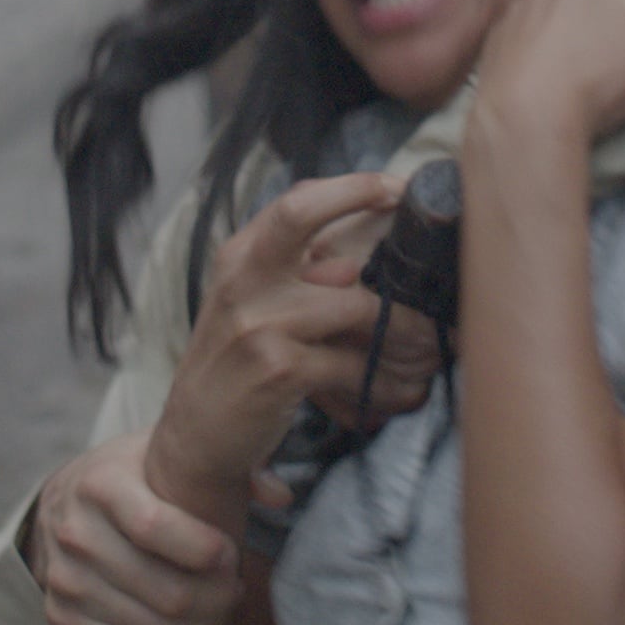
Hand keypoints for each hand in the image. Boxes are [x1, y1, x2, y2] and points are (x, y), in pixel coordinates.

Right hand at [32, 436, 241, 624]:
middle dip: (218, 596)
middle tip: (235, 584)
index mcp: (99, 485)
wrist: (63, 505)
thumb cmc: (132, 476)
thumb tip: (280, 495)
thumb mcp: (164, 452)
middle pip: (167, 593)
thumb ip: (223, 462)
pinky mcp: (62, 617)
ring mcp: (63, 581)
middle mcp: (73, 534)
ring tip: (220, 604)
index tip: (230, 550)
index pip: (155, 528)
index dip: (206, 549)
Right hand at [145, 174, 404, 512]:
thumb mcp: (253, 310)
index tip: (395, 185)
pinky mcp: (279, 368)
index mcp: (240, 258)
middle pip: (301, 214)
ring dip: (406, 332)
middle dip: (360, 196)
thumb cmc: (236, 368)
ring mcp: (259, 322)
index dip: (349, 187)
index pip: (294, 203)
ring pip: (358, 306)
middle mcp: (244, 279)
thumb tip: (356, 261)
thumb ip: (294, 279)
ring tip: (430, 350)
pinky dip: (387, 381)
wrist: (194, 439)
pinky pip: (355, 366)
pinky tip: (402, 392)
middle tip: (413, 216)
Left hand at [477, 0, 624, 142]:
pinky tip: (553, 79)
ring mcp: (522, 8)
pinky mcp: (497, 40)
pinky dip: (542, 48)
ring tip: (591, 67)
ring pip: (560, 6)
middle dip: (615, 4)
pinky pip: (527, 34)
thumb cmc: (604, 75)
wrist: (527, 119)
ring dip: (576, 24)